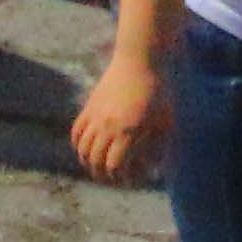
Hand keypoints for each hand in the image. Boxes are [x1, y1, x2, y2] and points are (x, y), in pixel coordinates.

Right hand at [71, 53, 173, 186]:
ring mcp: (95, 116)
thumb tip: (153, 169)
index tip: (130, 180)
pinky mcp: (89, 106)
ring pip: (82, 149)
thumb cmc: (158, 91)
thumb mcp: (165, 122)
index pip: (114, 166)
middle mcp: (106, 127)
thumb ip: (159, 148)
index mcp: (127, 132)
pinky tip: (86, 149)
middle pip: (95, 161)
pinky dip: (78, 145)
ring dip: (88, 162)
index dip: (121, 178)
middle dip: (104, 175)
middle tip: (114, 178)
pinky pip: (76, 131)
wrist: (139, 60)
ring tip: (99, 167)